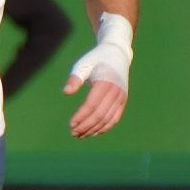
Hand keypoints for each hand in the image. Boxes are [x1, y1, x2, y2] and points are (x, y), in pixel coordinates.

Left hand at [62, 21, 131, 137]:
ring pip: (108, 119)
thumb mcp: (83, 64)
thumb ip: (75, 78)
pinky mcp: (123, 101)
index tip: (71, 124)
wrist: (116, 54)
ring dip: (94, 129)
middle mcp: (116, 91)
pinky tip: (93, 133)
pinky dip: (105, 127)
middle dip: (86, 126)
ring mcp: (121, 97)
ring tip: (80, 135)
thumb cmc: (96, 59)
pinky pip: (115, 118)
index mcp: (105, 82)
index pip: (92, 105)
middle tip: (73, 133)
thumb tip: (66, 93)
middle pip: (100, 115)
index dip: (81, 116)